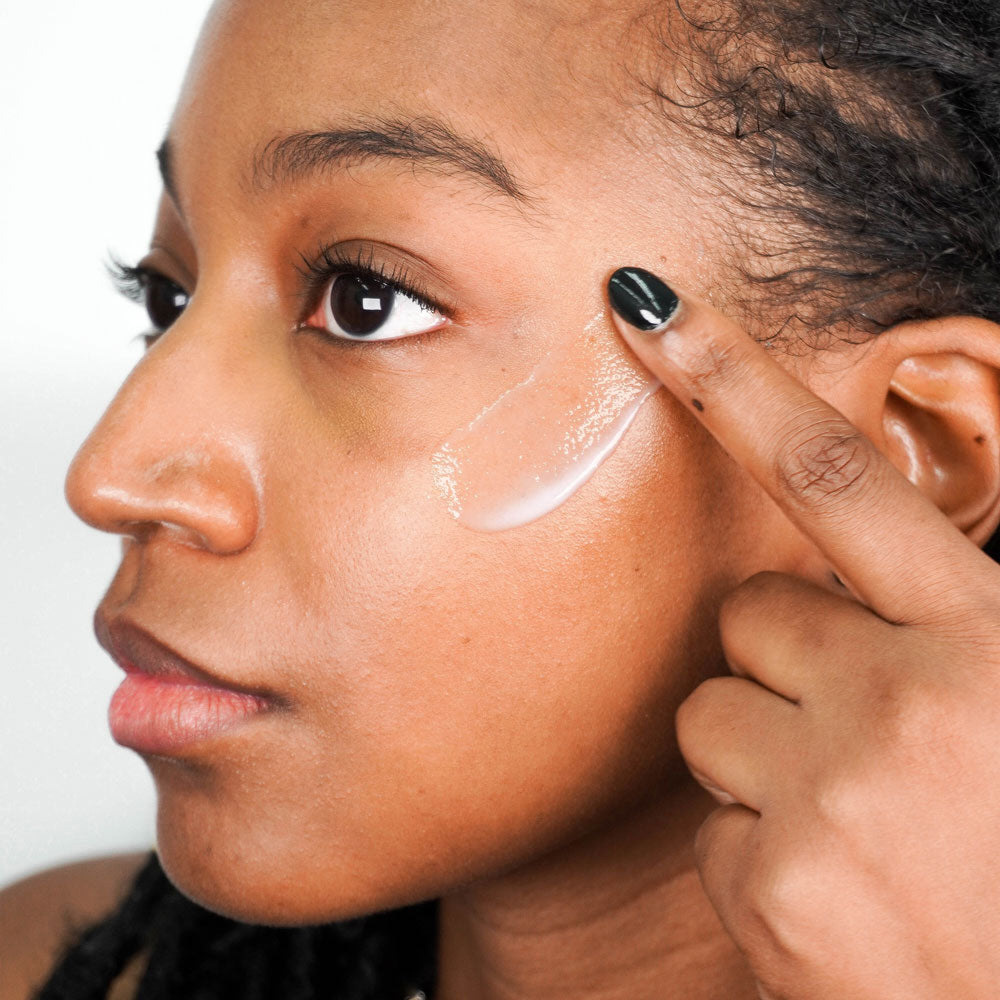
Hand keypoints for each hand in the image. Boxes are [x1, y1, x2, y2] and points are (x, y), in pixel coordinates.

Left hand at [609, 269, 999, 998]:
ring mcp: (832, 799)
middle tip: (874, 745)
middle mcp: (908, 704)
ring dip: (768, 757)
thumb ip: (958, 622)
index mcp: (994, 643)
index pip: (837, 473)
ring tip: (862, 828)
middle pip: (753, 615)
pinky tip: (841, 897)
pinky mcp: (771, 889)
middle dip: (791, 663)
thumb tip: (884, 569)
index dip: (736, 377)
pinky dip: (759, 851)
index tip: (648, 308)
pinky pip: (710, 823)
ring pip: (712, 716)